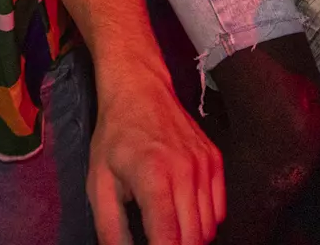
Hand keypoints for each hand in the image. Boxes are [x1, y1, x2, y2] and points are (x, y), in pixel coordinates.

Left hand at [89, 73, 224, 244]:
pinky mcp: (215, 161)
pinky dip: (204, 224)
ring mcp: (205, 165)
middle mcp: (186, 171)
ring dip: (190, 240)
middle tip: (157, 243)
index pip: (168, 238)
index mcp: (154, 177)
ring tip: (168, 235)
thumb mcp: (99, 183)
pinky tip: (183, 217)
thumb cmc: (115, 136)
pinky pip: (219, 211)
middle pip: (193, 239)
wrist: (140, 90)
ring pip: (209, 229)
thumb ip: (110, 229)